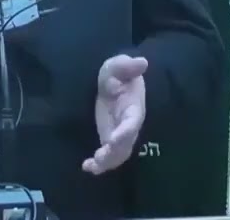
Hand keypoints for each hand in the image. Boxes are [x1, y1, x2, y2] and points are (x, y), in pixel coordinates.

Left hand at [83, 54, 147, 174]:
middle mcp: (129, 125)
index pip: (132, 122)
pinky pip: (108, 157)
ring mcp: (120, 135)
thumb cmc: (117, 74)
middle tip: (100, 156)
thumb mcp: (118, 66)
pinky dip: (99, 165)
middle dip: (114, 152)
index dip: (125, 131)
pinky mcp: (109, 140)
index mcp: (133, 108)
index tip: (114, 138)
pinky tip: (87, 167)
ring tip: (91, 165)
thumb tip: (142, 62)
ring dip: (106, 162)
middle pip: (126, 144)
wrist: (114, 83)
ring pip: (118, 155)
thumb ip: (127, 66)